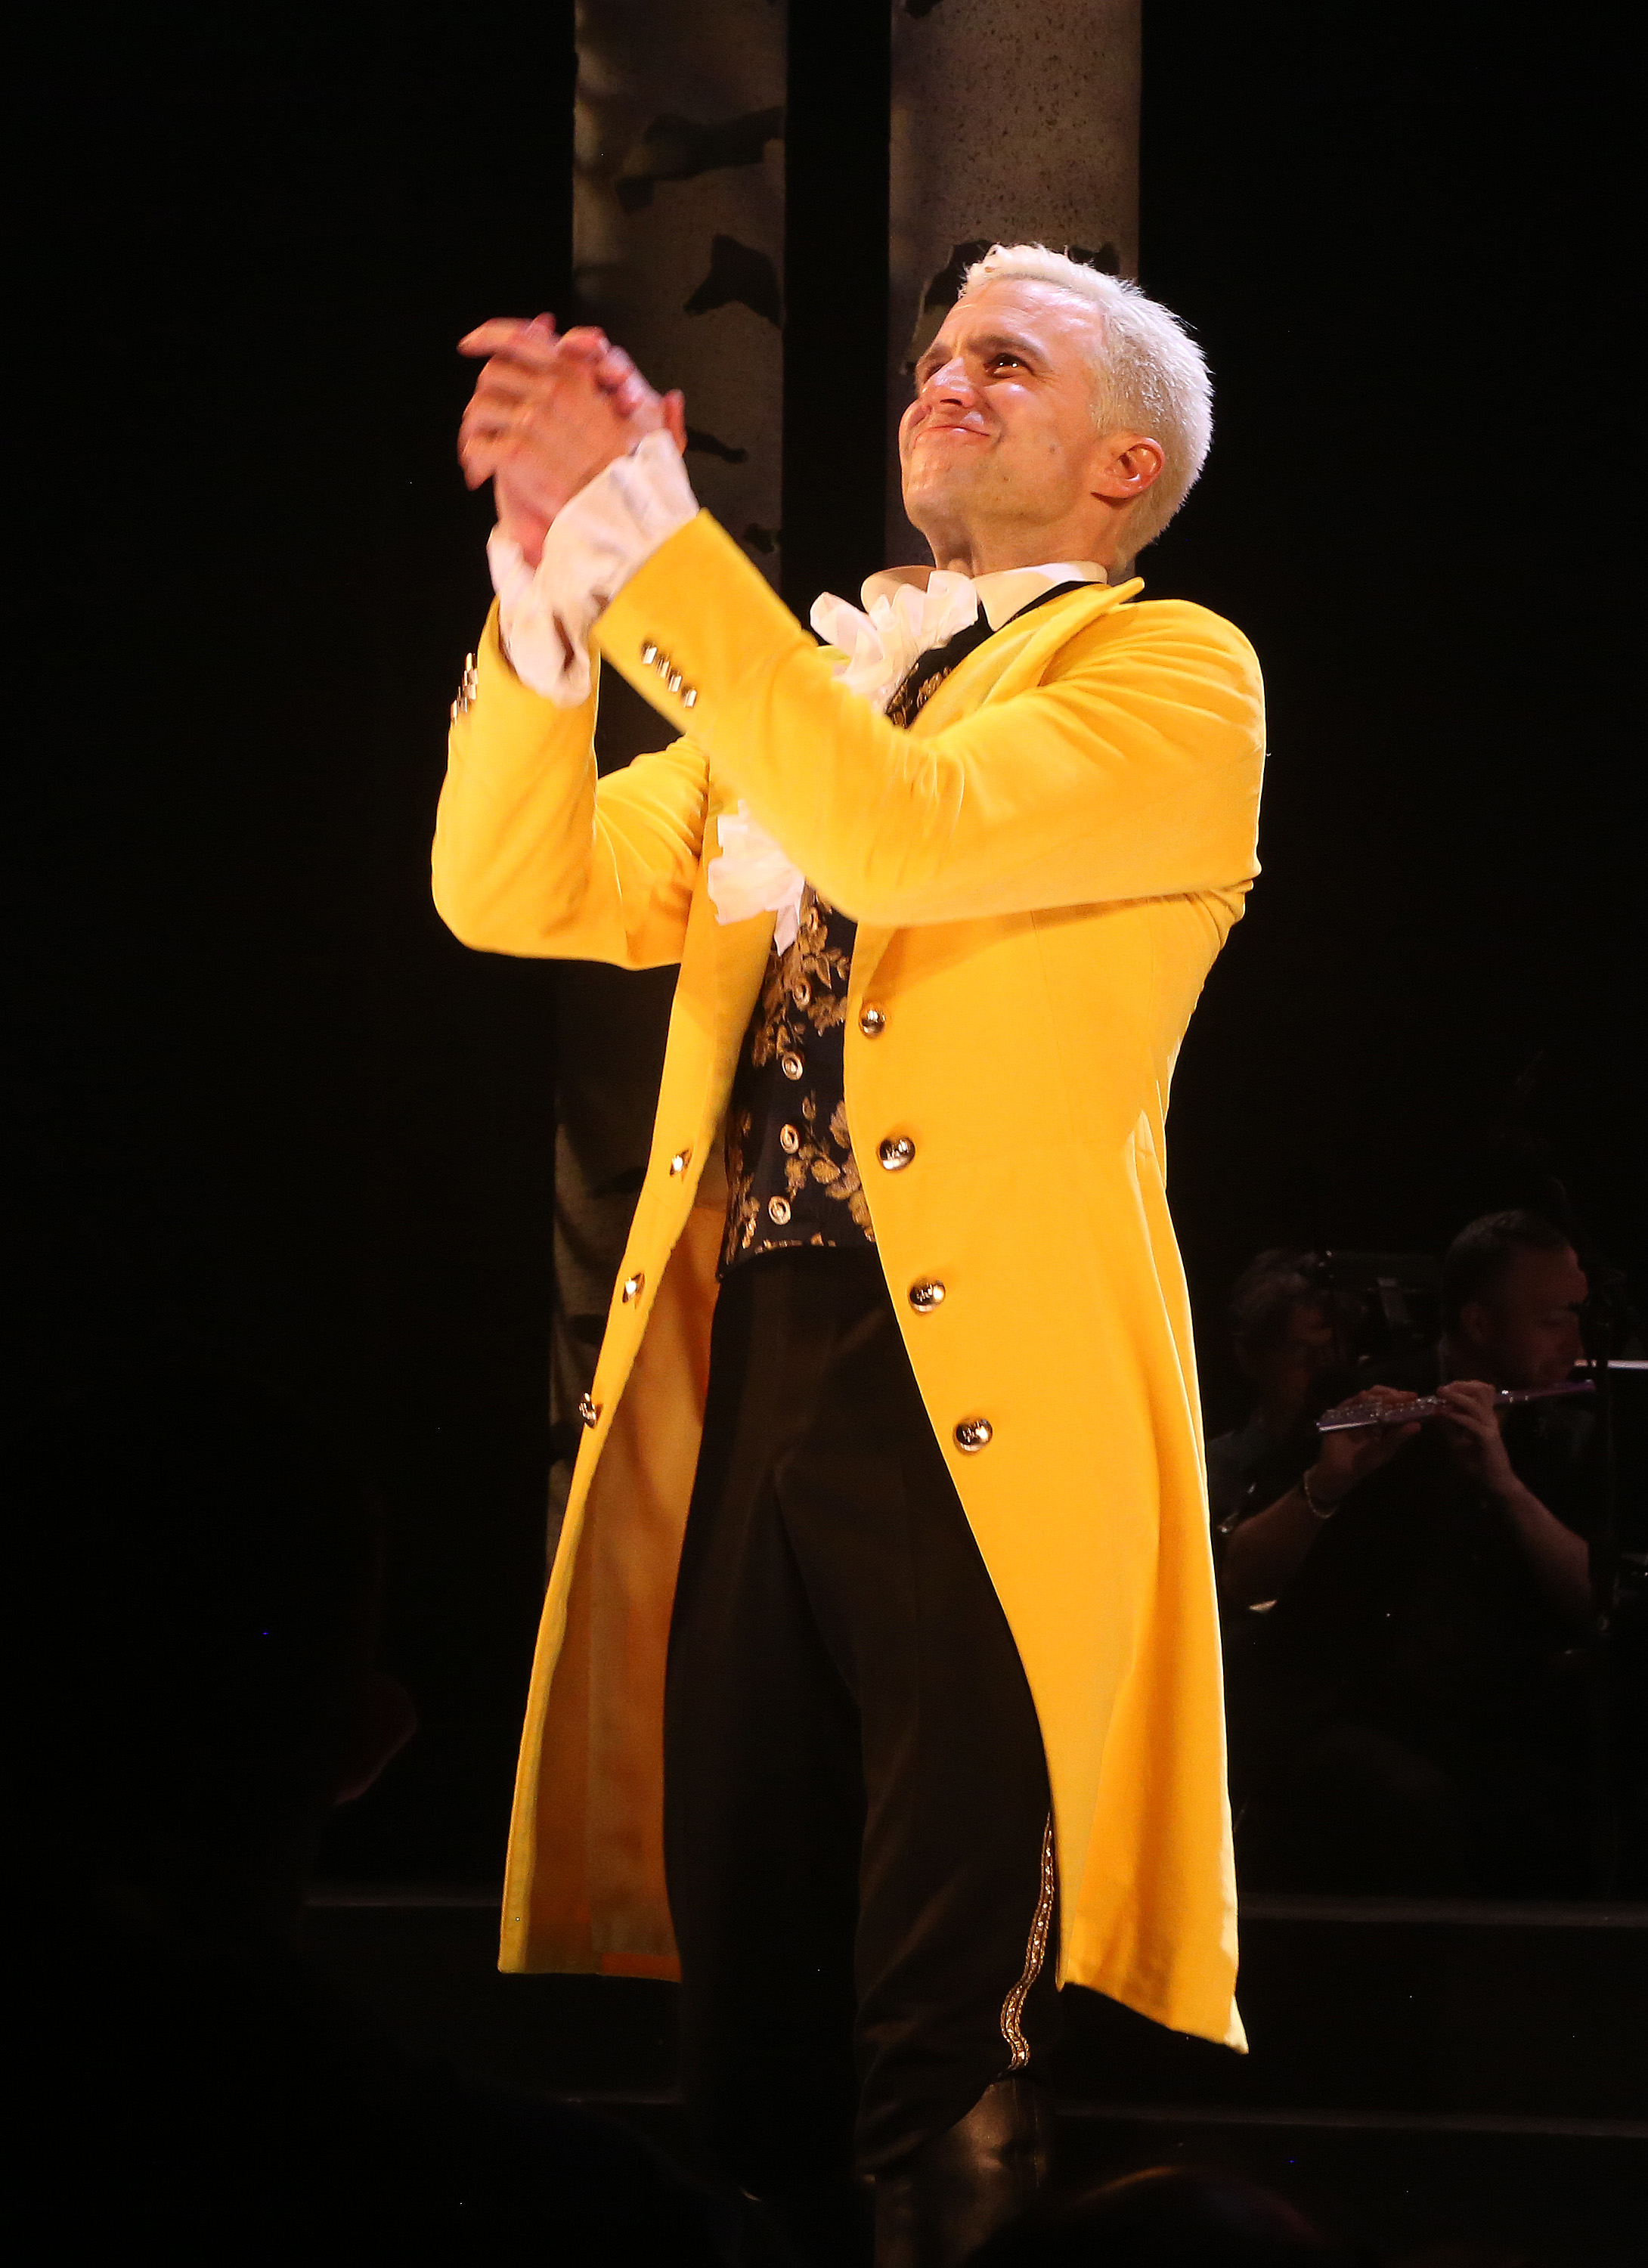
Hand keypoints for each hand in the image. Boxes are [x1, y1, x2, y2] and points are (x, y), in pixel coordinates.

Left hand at [457, 316, 686, 566]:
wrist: (624, 514)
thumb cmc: (640, 479)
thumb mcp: (657, 435)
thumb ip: (659, 412)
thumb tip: (673, 398)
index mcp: (577, 376)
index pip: (522, 339)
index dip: (490, 336)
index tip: (470, 343)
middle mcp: (551, 389)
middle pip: (492, 373)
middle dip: (483, 397)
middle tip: (479, 421)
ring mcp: (532, 419)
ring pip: (479, 408)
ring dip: (474, 431)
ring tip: (478, 453)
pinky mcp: (518, 451)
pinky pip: (478, 445)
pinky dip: (473, 460)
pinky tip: (480, 474)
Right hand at [1306, 1386, 1421, 1506]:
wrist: (1340, 1470)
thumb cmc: (1365, 1461)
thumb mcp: (1386, 1449)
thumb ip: (1399, 1436)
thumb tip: (1418, 1425)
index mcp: (1384, 1421)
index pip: (1394, 1404)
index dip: (1403, 1399)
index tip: (1413, 1396)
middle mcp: (1370, 1413)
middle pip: (1381, 1396)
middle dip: (1391, 1394)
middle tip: (1400, 1396)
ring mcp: (1355, 1412)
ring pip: (1367, 1395)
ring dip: (1378, 1395)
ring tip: (1387, 1397)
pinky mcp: (1341, 1413)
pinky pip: (1350, 1402)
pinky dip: (1359, 1400)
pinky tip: (1366, 1398)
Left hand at [1435, 1377, 1516, 1494]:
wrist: (1495, 1481)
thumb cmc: (1478, 1462)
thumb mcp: (1459, 1441)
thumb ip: (1450, 1427)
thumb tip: (1437, 1412)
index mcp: (1486, 1416)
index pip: (1481, 1391)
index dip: (1463, 1385)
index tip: (1446, 1388)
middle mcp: (1490, 1418)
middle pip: (1481, 1391)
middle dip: (1460, 1386)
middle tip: (1442, 1389)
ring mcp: (1491, 1427)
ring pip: (1477, 1404)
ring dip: (1457, 1397)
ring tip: (1441, 1395)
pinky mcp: (1489, 1439)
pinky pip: (1472, 1423)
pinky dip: (1456, 1416)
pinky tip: (1443, 1414)